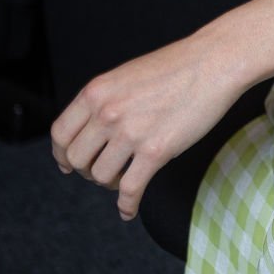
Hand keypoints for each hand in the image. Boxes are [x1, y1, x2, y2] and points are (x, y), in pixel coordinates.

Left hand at [49, 24, 247, 221]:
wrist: (213, 63)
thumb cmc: (176, 68)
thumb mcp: (125, 77)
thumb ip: (105, 101)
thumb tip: (93, 131)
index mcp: (96, 92)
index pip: (60, 134)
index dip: (62, 155)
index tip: (69, 164)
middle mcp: (107, 112)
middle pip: (77, 159)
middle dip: (87, 171)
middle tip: (103, 171)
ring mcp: (130, 132)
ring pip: (101, 176)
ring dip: (110, 184)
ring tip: (124, 179)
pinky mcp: (156, 151)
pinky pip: (130, 189)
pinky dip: (127, 205)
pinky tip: (129, 210)